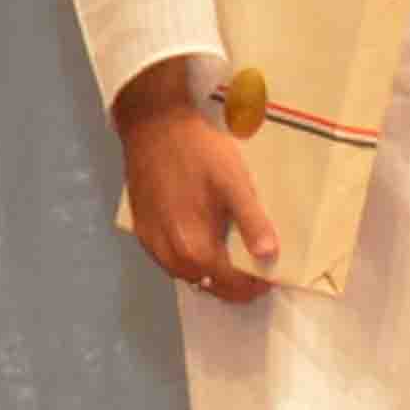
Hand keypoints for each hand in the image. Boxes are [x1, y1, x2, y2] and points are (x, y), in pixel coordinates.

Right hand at [116, 82, 279, 301]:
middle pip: (205, 283)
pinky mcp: (141, 227)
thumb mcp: (234, 182)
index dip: (252, 285)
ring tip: (228, 262)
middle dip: (231, 285)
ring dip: (207, 275)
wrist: (153, 123)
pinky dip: (186, 261)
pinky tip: (197, 244)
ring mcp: (151, 241)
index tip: (268, 277)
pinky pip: (166, 259)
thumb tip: (268, 256)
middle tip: (252, 272)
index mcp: (193, 245)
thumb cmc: (198, 151)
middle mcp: (168, 252)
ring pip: (183, 274)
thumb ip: (252, 222)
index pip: (228, 283)